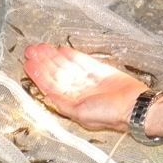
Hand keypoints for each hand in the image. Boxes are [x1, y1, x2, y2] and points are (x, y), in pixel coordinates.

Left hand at [22, 44, 147, 132]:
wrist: (134, 106)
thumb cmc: (109, 115)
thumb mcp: (79, 113)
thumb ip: (62, 102)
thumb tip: (46, 93)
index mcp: (71, 103)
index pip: (50, 86)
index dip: (38, 74)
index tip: (28, 63)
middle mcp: (78, 91)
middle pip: (56, 73)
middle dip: (43, 62)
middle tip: (31, 50)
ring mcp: (88, 80)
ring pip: (66, 66)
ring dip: (53, 57)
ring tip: (41, 47)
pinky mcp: (99, 71)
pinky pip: (82, 61)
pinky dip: (72, 55)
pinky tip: (61, 50)